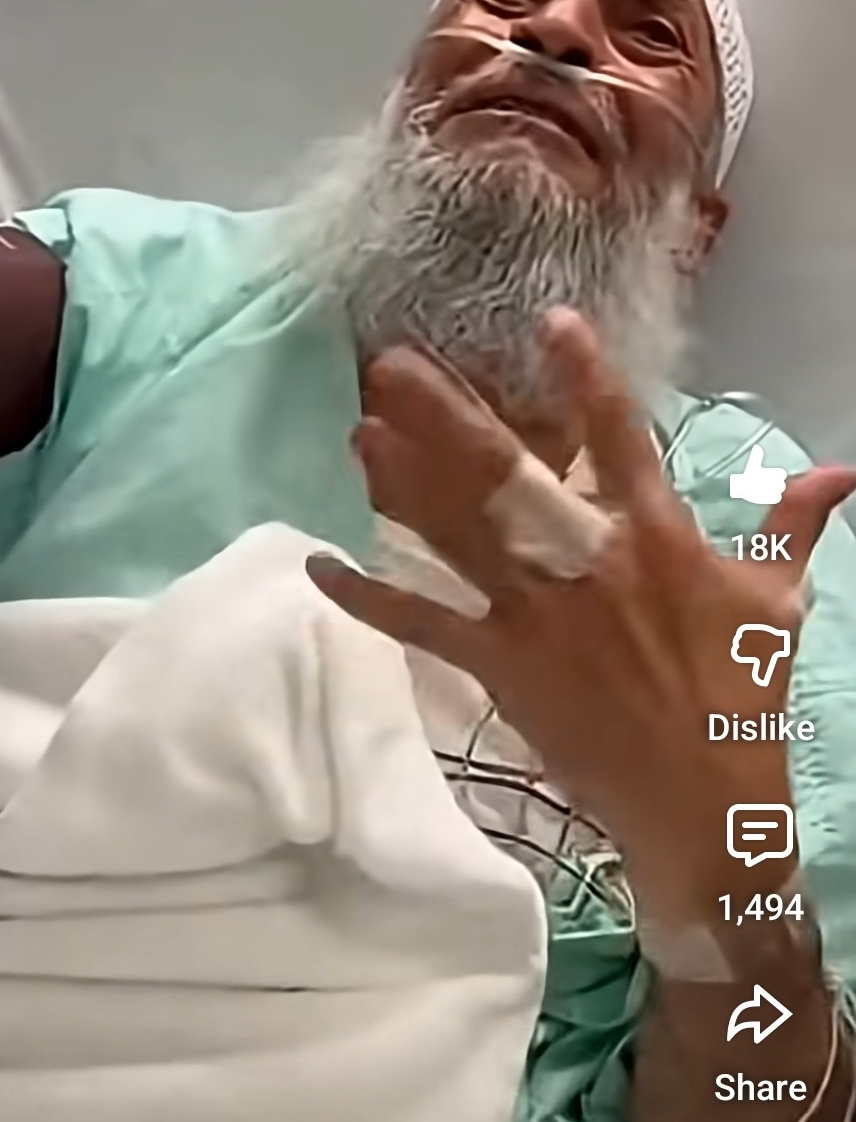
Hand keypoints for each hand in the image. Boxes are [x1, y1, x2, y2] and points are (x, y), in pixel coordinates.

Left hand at [309, 310, 855, 925]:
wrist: (701, 802)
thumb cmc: (741, 698)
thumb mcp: (776, 604)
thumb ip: (793, 527)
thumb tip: (844, 472)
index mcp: (655, 537)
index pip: (621, 439)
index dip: (587, 378)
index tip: (551, 319)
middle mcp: (584, 564)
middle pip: (505, 477)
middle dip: (448, 416)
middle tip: (393, 363)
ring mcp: (534, 616)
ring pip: (455, 535)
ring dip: (403, 483)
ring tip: (358, 432)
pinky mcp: (499, 667)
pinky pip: (422, 627)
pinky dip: (369, 600)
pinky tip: (318, 567)